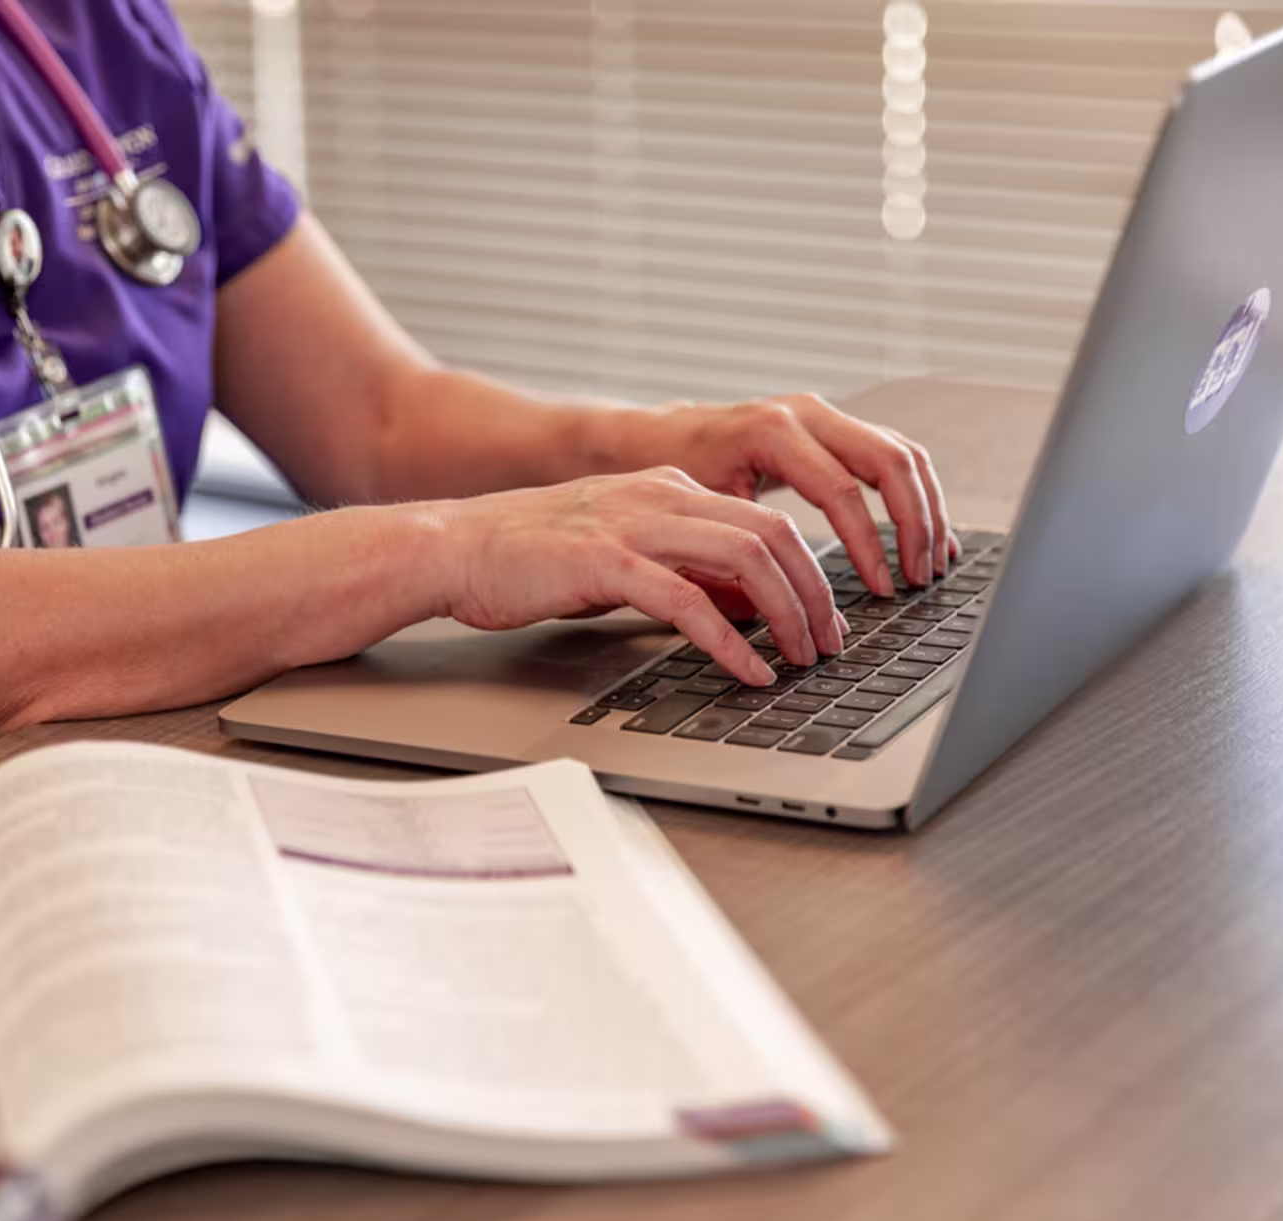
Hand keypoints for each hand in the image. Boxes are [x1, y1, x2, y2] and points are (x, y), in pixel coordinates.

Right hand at [429, 469, 849, 685]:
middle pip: (773, 534)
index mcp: (668, 489)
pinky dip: (730, 641)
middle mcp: (660, 497)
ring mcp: (634, 525)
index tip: (825, 618)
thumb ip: (684, 571)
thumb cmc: (525, 557)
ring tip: (801, 659)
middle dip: (815, 594)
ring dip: (787, 614)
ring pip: (745, 558)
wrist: (452, 547)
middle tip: (829, 644)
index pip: (766, 520)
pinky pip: (690, 601)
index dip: (811, 572)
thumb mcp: (622, 555)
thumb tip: (746, 606)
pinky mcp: (607, 563)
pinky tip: (748, 670)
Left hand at [641, 394, 957, 595]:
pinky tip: (927, 534)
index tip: (882, 589)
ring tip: (933, 562)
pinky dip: (916, 494)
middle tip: (919, 577)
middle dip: (915, 524)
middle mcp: (806, 413)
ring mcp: (825, 414)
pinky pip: (892, 454)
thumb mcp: (700, 513)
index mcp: (772, 431)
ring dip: (926, 509)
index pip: (841, 491)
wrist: (662, 438)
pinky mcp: (835, 426)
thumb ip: (738, 554)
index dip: (868, 545)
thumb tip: (772, 615)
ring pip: (902, 453)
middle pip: (890, 460)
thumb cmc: (674, 476)